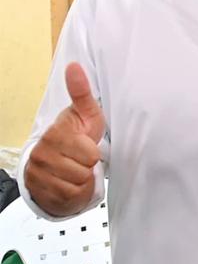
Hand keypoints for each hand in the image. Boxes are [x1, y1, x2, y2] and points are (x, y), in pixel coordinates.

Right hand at [24, 62, 105, 216]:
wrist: (59, 163)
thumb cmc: (77, 136)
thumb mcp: (86, 114)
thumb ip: (81, 92)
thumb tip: (74, 66)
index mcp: (54, 135)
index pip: (89, 153)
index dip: (93, 152)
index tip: (87, 145)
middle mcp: (42, 154)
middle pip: (83, 170)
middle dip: (88, 166)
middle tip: (81, 159)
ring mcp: (38, 175)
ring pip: (76, 184)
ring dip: (82, 180)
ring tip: (76, 169)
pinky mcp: (39, 192)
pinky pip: (69, 197)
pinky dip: (75, 193)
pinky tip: (70, 183)